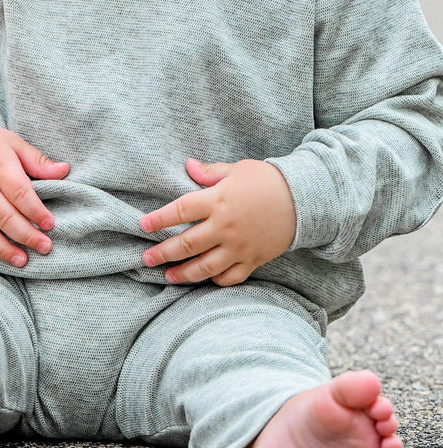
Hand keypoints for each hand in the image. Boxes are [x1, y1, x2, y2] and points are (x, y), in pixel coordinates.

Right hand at [0, 113, 68, 267]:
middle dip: (27, 236)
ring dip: (3, 249)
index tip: (50, 224)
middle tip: (45, 247)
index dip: (36, 211)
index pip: (20, 194)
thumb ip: (38, 161)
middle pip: (5, 217)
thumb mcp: (13, 143)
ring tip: (22, 261)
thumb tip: (65, 170)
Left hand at [140, 158, 295, 284]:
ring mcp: (239, 246)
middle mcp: (224, 227)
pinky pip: (231, 277)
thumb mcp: (236, 169)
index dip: (158, 219)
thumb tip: (188, 165)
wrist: (305, 200)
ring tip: (168, 276)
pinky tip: (204, 280)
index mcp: (217, 201)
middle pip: (186, 244)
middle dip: (162, 253)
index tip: (143, 225)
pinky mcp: (253, 260)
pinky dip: (215, 281)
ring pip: (205, 266)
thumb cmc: (267, 180)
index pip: (179, 211)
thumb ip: (209, 172)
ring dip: (183, 273)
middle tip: (146, 258)